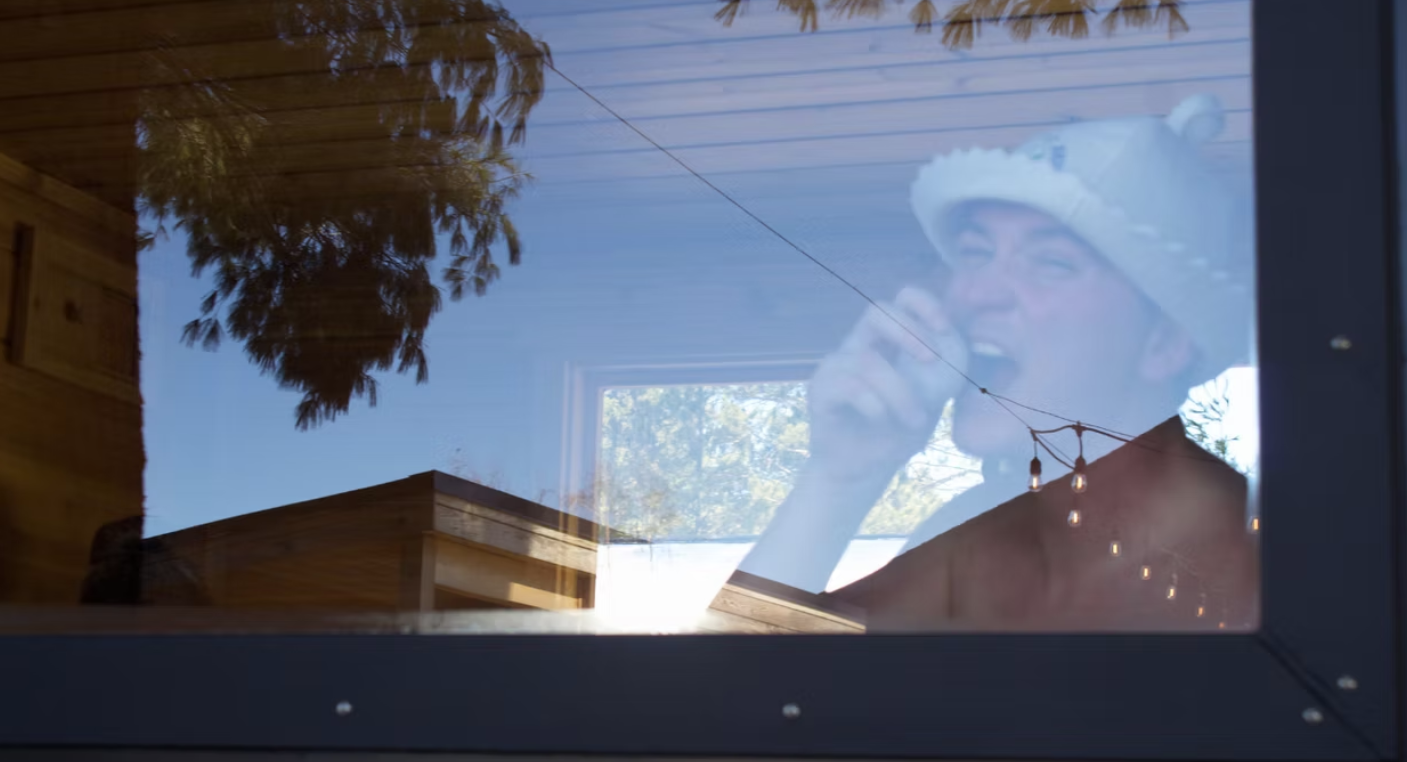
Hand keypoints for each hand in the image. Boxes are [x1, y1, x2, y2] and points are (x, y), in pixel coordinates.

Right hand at [806, 286, 967, 484]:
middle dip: (909, 331)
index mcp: (889, 341)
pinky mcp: (820, 389)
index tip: (944, 328)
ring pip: (869, 361)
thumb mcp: (932, 398)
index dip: (924, 304)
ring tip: (915, 421)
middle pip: (877, 310)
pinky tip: (883, 421)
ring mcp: (837, 366)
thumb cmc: (897, 430)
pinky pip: (850, 386)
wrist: (864, 471)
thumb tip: (950, 340)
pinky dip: (876, 405)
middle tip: (931, 361)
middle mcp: (859, 345)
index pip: (903, 298)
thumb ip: (944, 369)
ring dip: (901, 393)